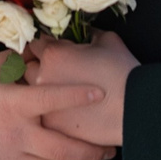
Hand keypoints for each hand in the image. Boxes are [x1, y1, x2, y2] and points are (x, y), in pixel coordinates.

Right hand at [0, 52, 113, 159]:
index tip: (101, 93)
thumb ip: (18, 60)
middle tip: (110, 147)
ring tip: (79, 152)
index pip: (54, 100)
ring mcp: (11, 158)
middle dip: (92, 150)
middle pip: (65, 149)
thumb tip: (42, 48)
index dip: (80, 96)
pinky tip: (50, 158)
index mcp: (14, 105)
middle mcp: (17, 134)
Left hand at [27, 30, 137, 148]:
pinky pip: (42, 115)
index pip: (35, 44)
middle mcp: (41, 77)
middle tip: (53, 72)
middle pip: (27, 69)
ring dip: (38, 92)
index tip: (52, 50)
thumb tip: (84, 33)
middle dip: (37, 68)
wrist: (133, 108)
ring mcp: (43, 104)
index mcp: (52, 54)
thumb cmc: (122, 71)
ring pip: (30, 95)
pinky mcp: (51, 126)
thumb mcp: (107, 40)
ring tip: (55, 94)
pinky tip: (63, 112)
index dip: (44, 46)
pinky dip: (49, 112)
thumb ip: (89, 34)